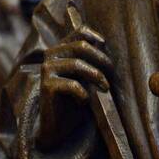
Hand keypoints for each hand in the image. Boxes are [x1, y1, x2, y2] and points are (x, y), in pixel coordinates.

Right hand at [38, 19, 112, 148]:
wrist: (58, 126)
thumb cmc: (76, 99)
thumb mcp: (86, 76)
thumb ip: (92, 61)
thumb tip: (106, 45)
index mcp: (61, 48)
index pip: (80, 31)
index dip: (96, 38)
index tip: (107, 50)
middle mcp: (51, 55)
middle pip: (80, 46)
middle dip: (101, 59)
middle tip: (111, 74)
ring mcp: (47, 69)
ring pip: (77, 64)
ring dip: (96, 76)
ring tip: (105, 88)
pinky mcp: (47, 85)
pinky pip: (72, 84)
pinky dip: (83, 93)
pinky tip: (85, 100)